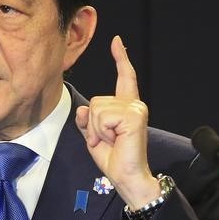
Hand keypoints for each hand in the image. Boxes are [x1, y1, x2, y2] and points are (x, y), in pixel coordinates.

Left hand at [75, 35, 159, 208]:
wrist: (127, 177)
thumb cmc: (115, 159)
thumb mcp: (93, 137)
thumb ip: (87, 121)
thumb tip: (83, 110)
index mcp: (126, 106)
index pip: (124, 77)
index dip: (120, 59)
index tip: (116, 42)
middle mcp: (134, 104)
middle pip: (96, 101)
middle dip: (92, 124)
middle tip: (105, 141)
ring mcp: (135, 108)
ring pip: (97, 108)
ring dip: (96, 129)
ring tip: (109, 142)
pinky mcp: (134, 115)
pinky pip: (102, 117)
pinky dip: (101, 132)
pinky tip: (114, 140)